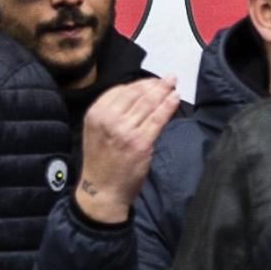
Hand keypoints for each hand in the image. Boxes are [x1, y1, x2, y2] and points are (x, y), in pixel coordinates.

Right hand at [76, 78, 178, 224]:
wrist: (101, 192)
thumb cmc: (101, 162)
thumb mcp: (96, 132)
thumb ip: (110, 114)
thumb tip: (136, 96)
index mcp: (96, 114)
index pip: (120, 91)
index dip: (139, 84)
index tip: (151, 82)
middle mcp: (109, 119)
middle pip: (136, 94)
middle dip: (154, 84)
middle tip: (168, 78)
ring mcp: (125, 131)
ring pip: (148, 104)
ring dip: (163, 91)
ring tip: (173, 83)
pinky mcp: (140, 143)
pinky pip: (157, 119)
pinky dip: (168, 106)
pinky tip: (175, 98)